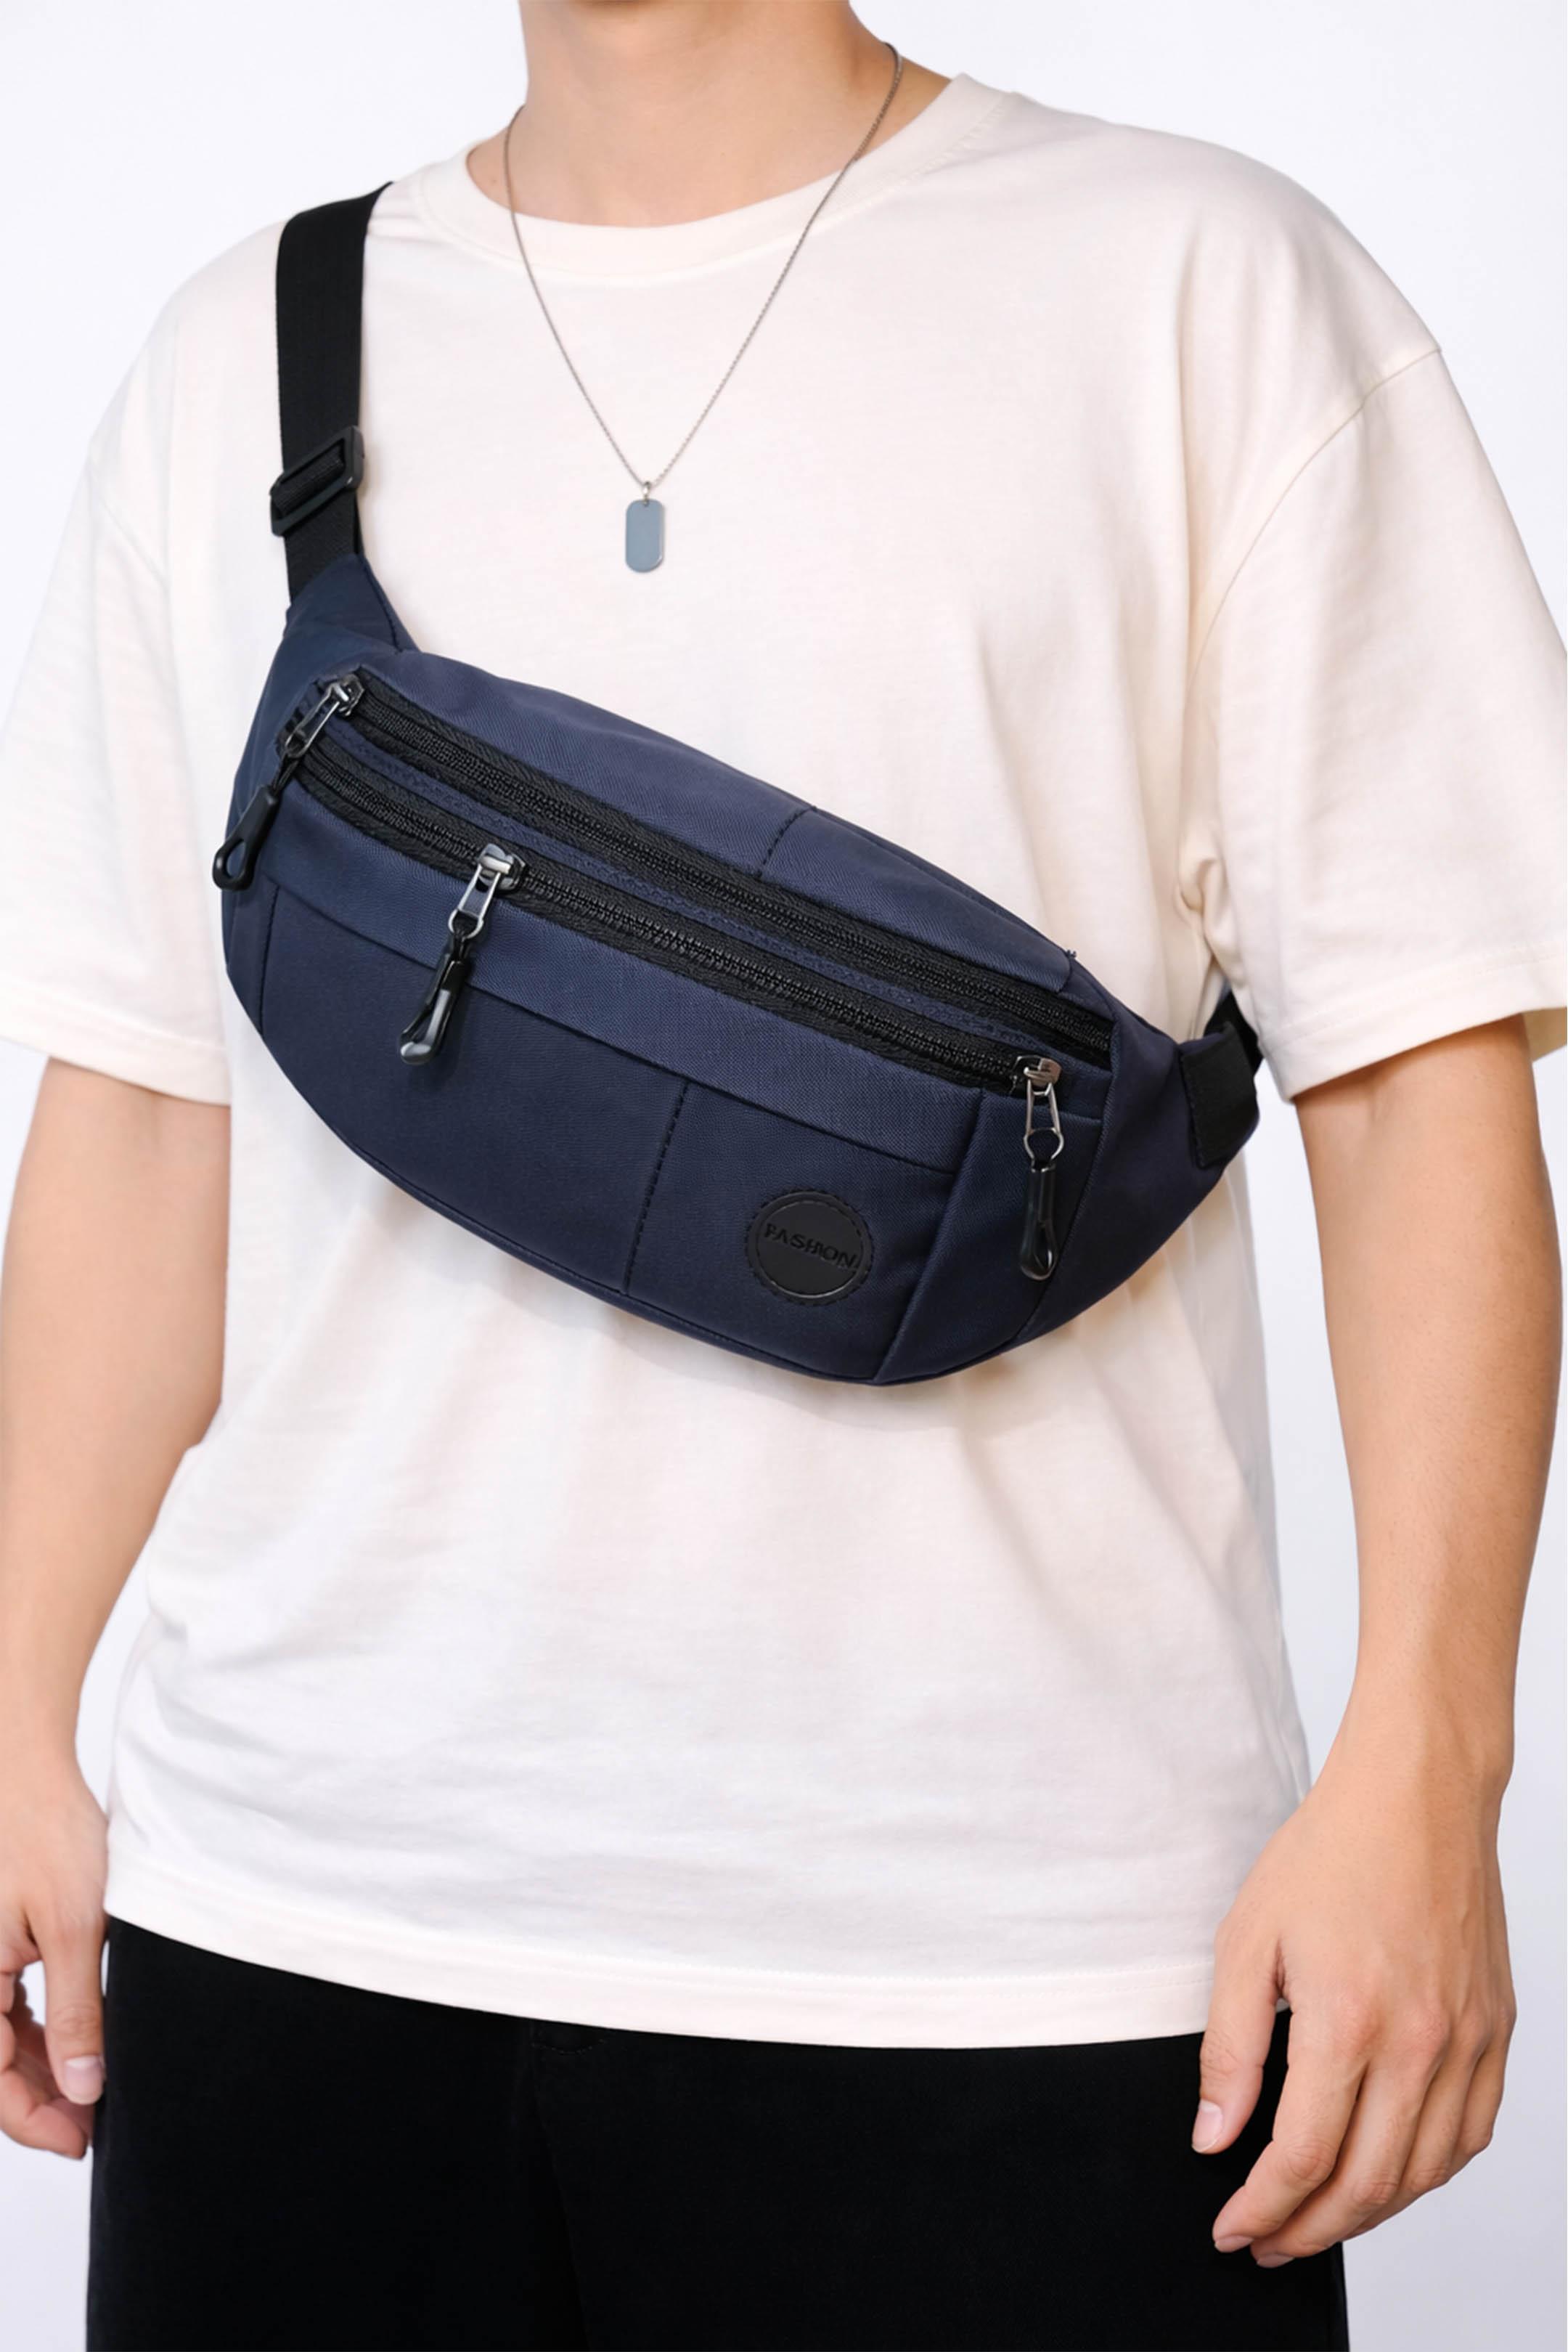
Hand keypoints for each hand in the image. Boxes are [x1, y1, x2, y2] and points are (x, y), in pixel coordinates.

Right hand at [0, 1745, 107, 2158]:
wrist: (19, 1767)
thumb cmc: (46, 1832)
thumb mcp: (75, 1927)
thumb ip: (78, 2011)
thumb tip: (84, 2088)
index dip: (35, 2122)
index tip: (81, 2142)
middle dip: (42, 2100)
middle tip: (96, 2121)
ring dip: (39, 2069)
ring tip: (91, 2090)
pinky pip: (1, 2007)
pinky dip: (34, 2031)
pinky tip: (71, 2044)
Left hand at [1192, 1703, 1514, 2263]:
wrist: (1418, 1796)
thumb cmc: (1330, 1854)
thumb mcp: (1247, 1939)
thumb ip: (1229, 2050)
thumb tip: (1213, 2138)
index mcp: (1349, 2019)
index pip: (1303, 2158)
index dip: (1262, 2208)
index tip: (1231, 2229)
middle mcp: (1419, 2042)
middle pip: (1366, 2184)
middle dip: (1308, 2230)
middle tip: (1266, 2242)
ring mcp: (1467, 2041)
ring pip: (1423, 2174)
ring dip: (1366, 2215)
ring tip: (1316, 2221)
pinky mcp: (1496, 2032)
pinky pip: (1469, 2135)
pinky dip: (1426, 2174)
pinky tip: (1388, 2176)